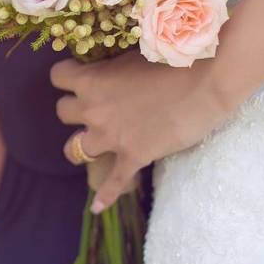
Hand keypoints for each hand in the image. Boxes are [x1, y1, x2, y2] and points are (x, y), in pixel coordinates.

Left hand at [51, 53, 235, 213]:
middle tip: (92, 107)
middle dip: (75, 109)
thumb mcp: (133, 55)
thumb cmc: (172, 59)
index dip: (67, 76)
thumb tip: (108, 68)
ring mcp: (111, 137)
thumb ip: (113, 67)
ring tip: (89, 145)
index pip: (57, 77)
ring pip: (74, 149)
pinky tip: (97, 208)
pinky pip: (112, 183)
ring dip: (81, 145)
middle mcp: (93, 109)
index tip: (78, 76)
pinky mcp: (132, 157)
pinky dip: (104, 196)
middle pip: (62, 112)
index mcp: (91, 80)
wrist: (206, 82)